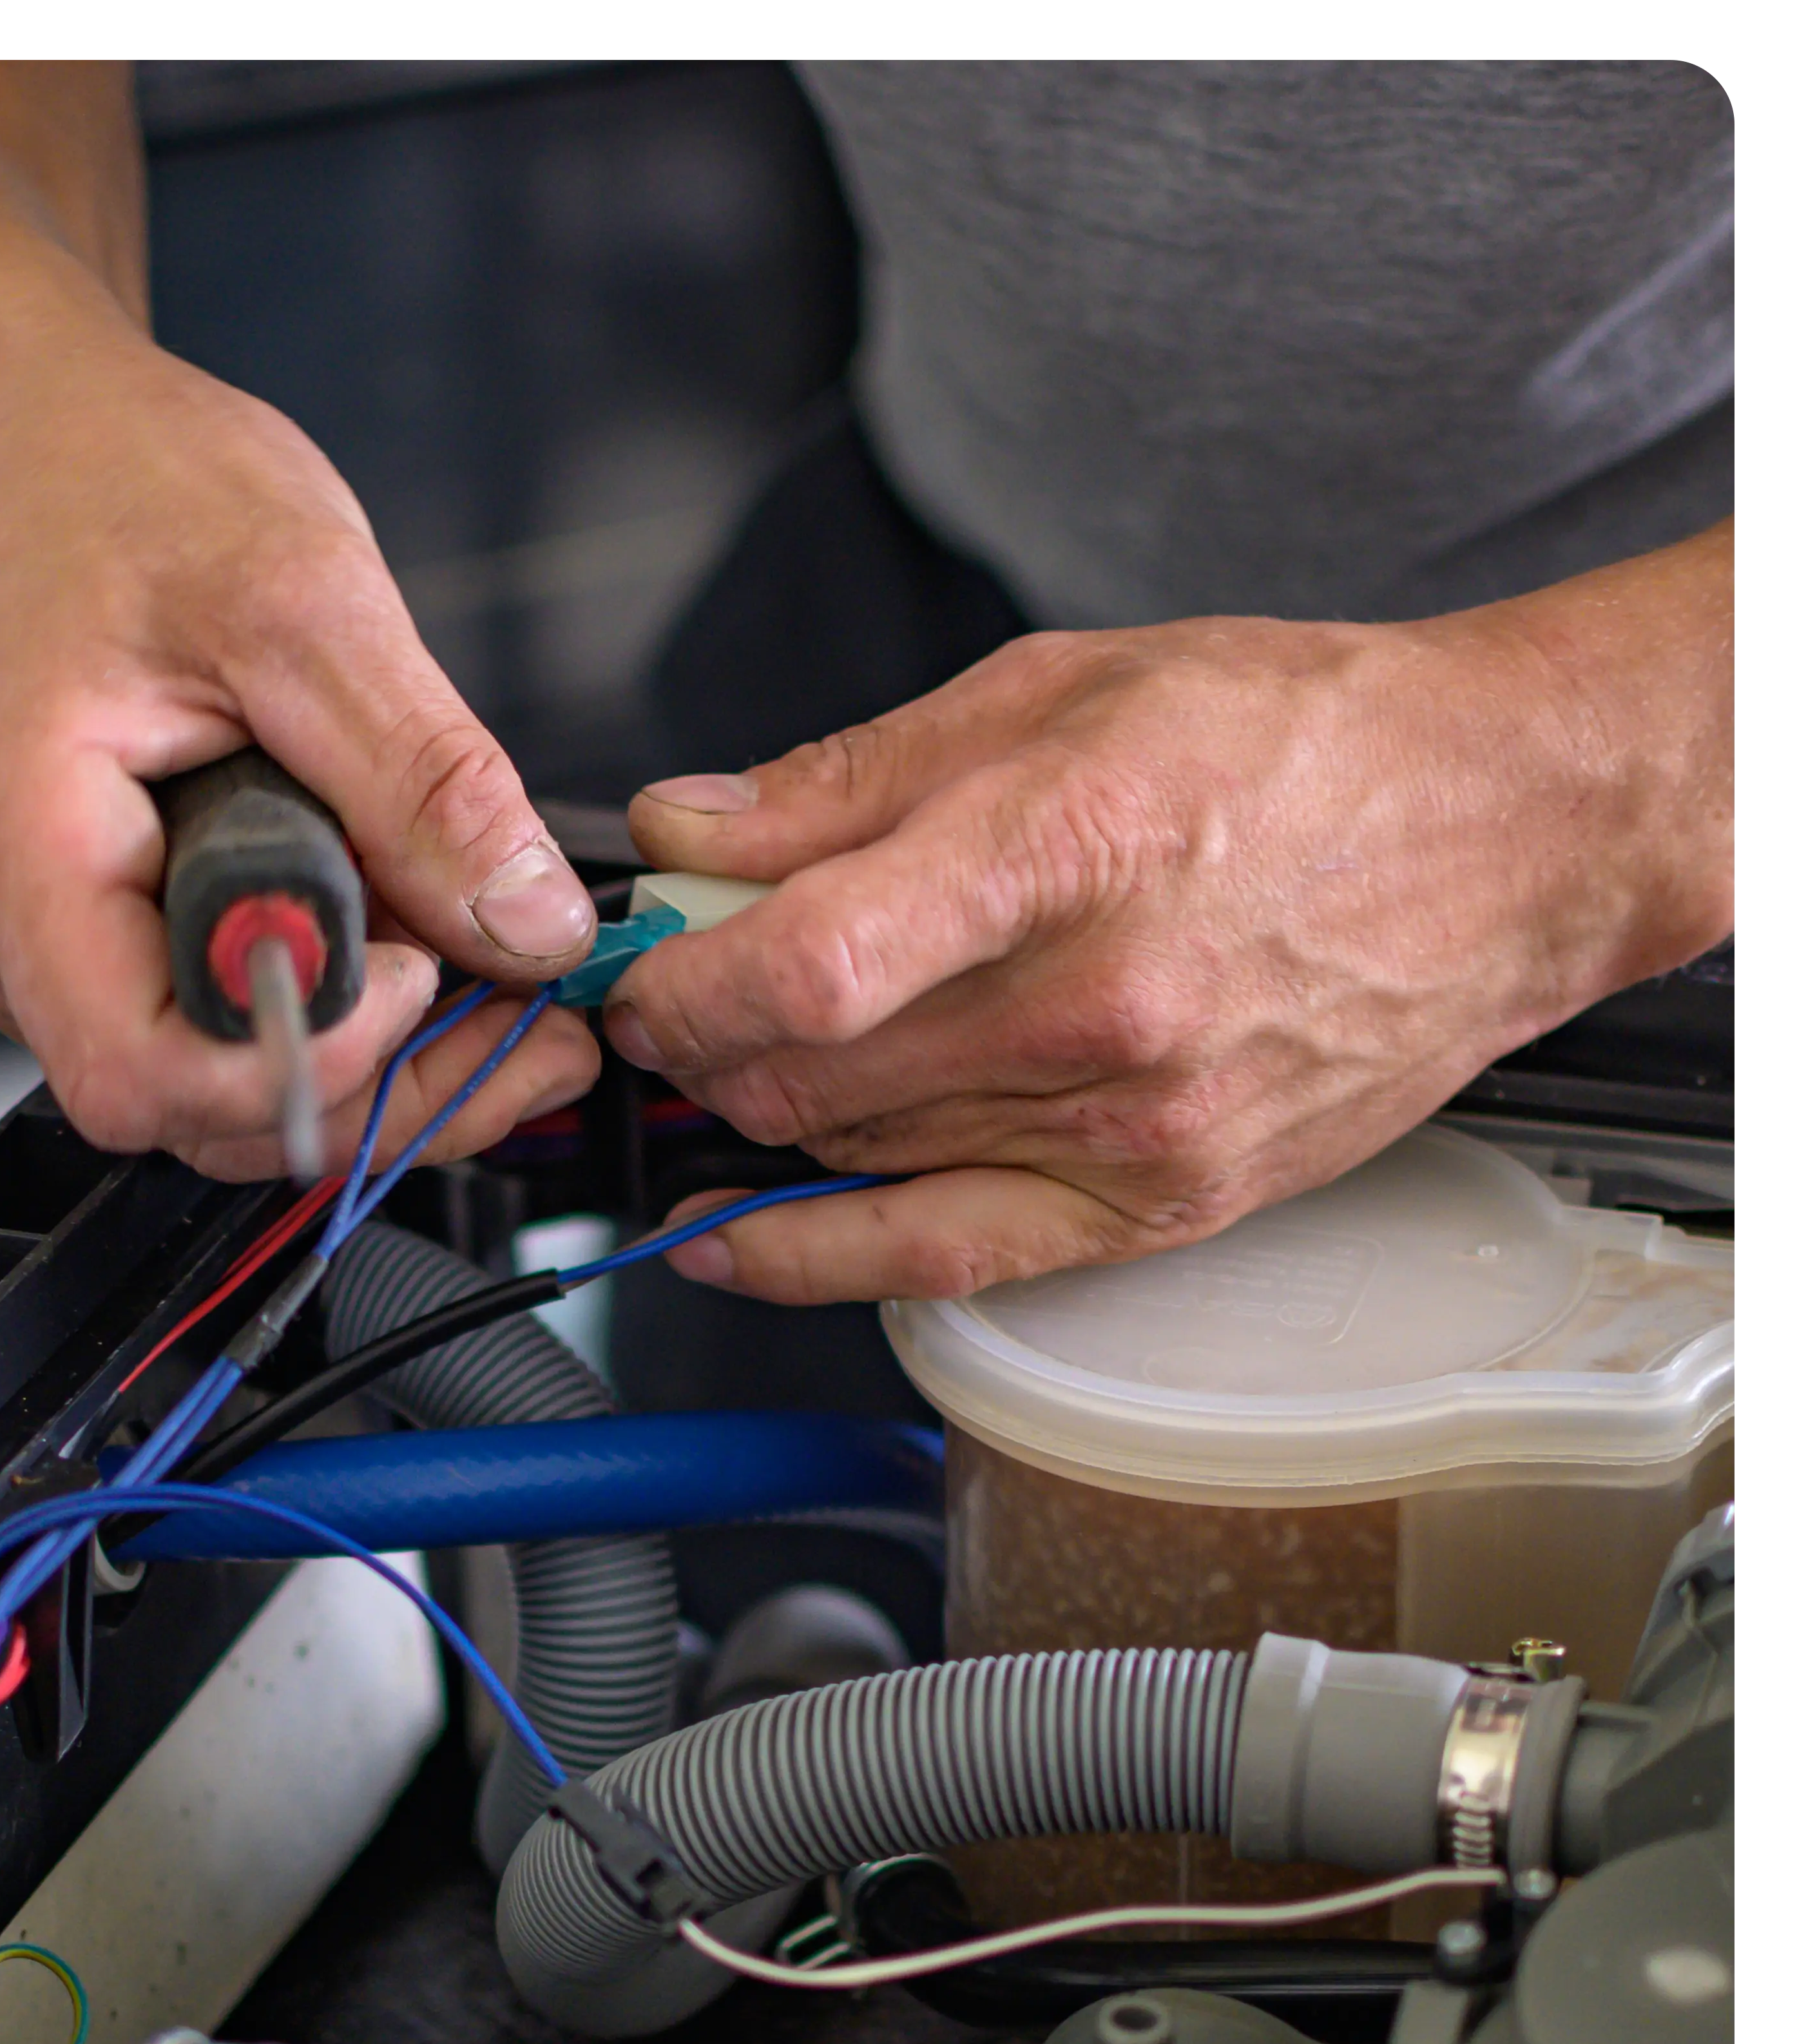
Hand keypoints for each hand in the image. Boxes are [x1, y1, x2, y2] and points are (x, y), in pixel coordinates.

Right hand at [0, 59, 600, 1179]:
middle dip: (383, 1077)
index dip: (313, 1059)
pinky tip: (414, 947)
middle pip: (195, 1107)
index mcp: (10, 845)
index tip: (430, 972)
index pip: (146, 1074)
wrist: (31, 431)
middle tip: (532, 1012)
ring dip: (371, 1053)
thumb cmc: (120, 482)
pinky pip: (205, 1023)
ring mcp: (17, 941)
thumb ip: (423, 783)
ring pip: (212, 1082)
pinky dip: (324, 1007)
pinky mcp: (70, 935)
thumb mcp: (309, 605)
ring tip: (498, 974)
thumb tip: (531, 929)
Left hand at [607, 524, 1732, 1302]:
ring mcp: (1133, 1129)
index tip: (634, 965)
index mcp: (1067, 851)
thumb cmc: (1295, 741)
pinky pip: (944, 1262)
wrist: (1503, 832)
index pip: (807, 963)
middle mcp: (1098, 1012)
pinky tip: (732, 1242)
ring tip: (742, 1054)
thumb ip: (850, 777)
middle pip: (809, 1072)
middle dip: (699, 1039)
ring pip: (853, 1156)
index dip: (677, 982)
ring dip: (761, 1112)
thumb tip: (689, 830)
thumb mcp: (1060, 687)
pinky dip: (815, 1257)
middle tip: (671, 993)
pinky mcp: (1163, 1206)